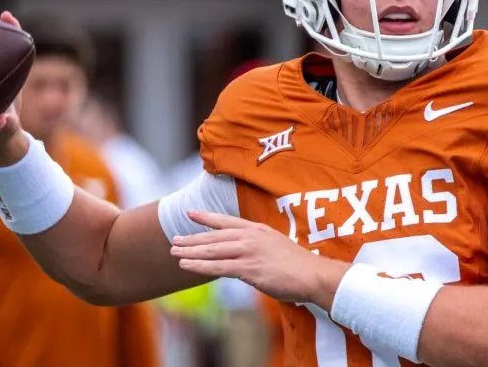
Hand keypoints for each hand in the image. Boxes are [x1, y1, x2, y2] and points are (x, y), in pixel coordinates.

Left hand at [170, 210, 349, 308]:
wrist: (313, 275)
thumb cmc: (298, 265)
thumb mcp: (276, 246)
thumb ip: (258, 246)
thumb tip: (244, 254)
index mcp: (257, 229)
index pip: (226, 221)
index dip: (206, 217)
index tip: (190, 213)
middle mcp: (250, 237)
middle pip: (214, 236)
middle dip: (192, 237)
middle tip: (175, 239)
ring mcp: (248, 251)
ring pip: (212, 250)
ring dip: (191, 251)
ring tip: (174, 251)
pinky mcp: (248, 268)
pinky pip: (217, 267)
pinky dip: (199, 265)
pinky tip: (186, 265)